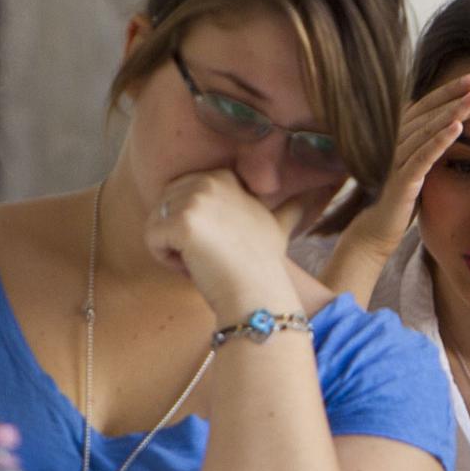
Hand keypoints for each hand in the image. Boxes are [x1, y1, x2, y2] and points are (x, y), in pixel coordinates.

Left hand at [147, 169, 300, 320]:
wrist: (258, 293)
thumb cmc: (263, 266)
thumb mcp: (277, 226)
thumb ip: (288, 208)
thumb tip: (317, 192)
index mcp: (223, 177)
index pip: (180, 197)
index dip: (195, 226)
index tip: (220, 243)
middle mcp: (208, 180)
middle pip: (164, 208)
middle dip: (180, 236)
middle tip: (212, 254)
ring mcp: (194, 199)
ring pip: (156, 224)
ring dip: (173, 249)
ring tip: (205, 260)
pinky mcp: (180, 222)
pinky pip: (152, 240)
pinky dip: (167, 261)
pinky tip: (195, 267)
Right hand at [340, 74, 469, 259]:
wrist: (380, 227)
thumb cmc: (405, 195)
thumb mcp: (421, 164)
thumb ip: (432, 144)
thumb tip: (456, 124)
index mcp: (403, 136)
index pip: (427, 106)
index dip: (449, 92)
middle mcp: (397, 142)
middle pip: (430, 113)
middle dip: (457, 98)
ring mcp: (397, 160)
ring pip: (427, 130)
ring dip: (452, 113)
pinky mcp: (402, 180)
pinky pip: (423, 156)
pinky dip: (440, 140)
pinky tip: (457, 128)